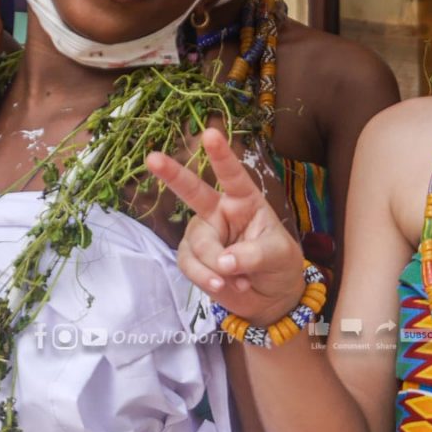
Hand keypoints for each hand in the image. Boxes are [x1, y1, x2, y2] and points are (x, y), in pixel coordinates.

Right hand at [147, 128, 305, 326]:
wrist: (270, 297)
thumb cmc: (279, 265)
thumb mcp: (279, 256)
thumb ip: (253, 255)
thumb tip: (223, 262)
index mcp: (245, 201)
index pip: (232, 175)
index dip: (221, 156)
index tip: (210, 134)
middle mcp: (219, 212)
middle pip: (192, 191)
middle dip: (172, 175)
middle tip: (152, 158)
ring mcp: (203, 234)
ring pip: (197, 245)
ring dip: (216, 266)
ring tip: (238, 280)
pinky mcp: (192, 258)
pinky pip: (189, 265)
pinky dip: (205, 278)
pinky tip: (224, 285)